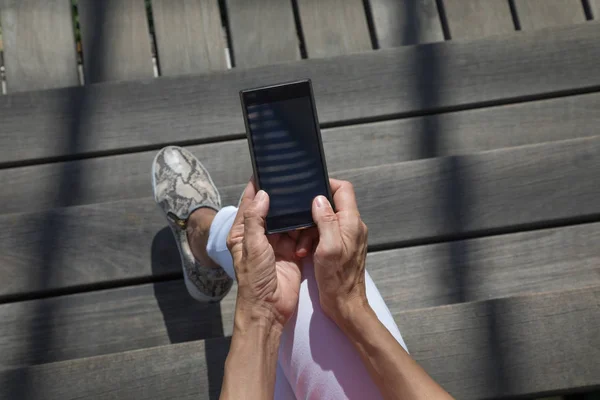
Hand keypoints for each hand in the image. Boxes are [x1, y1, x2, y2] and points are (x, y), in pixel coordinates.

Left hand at [227, 179, 302, 327]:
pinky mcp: (292, 252)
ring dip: (296, 212)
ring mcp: (277, 244)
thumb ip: (256, 220)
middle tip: (294, 180)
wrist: (269, 309)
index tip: (266, 169)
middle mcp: (259, 235)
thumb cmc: (255, 280)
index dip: (257, 187)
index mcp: (243, 232)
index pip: (250, 203)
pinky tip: (313, 216)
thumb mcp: (252, 246)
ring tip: (306, 195)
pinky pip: (300, 233)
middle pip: (271, 210)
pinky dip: (306, 227)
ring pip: (288, 220)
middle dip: (281, 197)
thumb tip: (263, 194)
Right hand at [311, 179, 368, 324]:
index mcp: (351, 222)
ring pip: (325, 219)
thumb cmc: (338, 279)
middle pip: (332, 204)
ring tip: (302, 243)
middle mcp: (352, 226)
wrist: (345, 304)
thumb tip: (319, 199)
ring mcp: (347, 237)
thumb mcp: (328, 247)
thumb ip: (325, 220)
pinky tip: (305, 250)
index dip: (326, 184)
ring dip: (310, 228)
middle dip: (313, 211)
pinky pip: (325, 234)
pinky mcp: (340, 247)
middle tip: (300, 222)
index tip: (309, 189)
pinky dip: (313, 238)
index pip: (343, 189)